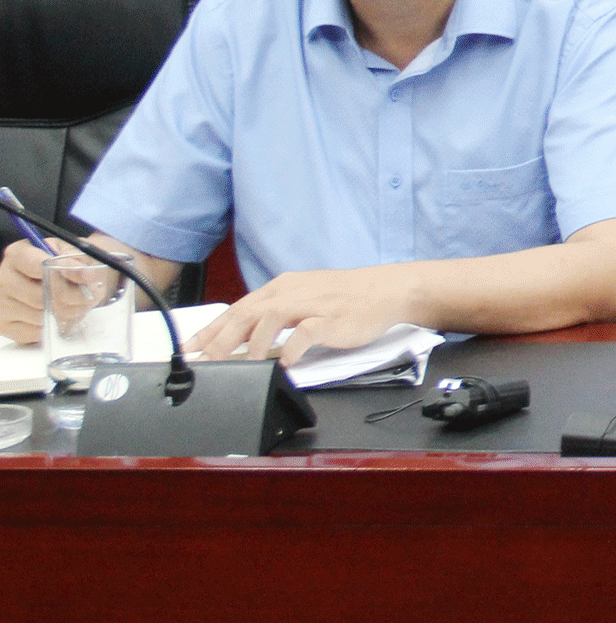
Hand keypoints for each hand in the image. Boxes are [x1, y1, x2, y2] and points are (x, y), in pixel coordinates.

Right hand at [1, 236, 142, 345]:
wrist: (53, 278)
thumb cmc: (62, 263)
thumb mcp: (71, 252)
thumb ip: (77, 260)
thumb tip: (85, 274)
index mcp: (18, 254)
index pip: (40, 265)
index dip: (67, 273)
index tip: (88, 277)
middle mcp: (3, 278)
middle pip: (41, 295)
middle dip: (72, 297)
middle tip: (88, 296)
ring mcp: (1, 303)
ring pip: (40, 316)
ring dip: (66, 313)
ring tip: (77, 304)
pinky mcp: (4, 325)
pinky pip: (34, 332)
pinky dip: (53, 327)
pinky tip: (60, 315)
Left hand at [187, 266, 421, 365]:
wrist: (386, 290)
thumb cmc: (345, 297)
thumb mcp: (304, 298)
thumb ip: (274, 315)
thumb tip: (244, 340)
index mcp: (281, 288)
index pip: (237, 309)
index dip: (210, 330)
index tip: (189, 349)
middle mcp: (291, 293)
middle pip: (246, 315)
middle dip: (220, 341)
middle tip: (205, 363)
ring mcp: (311, 304)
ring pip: (270, 320)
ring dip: (251, 345)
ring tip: (241, 367)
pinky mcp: (331, 318)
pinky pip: (305, 333)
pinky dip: (290, 349)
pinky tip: (282, 364)